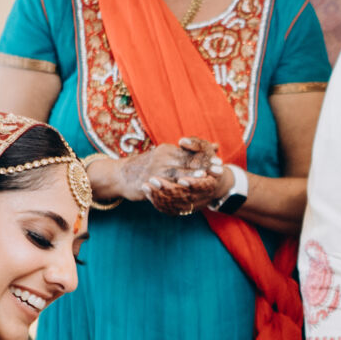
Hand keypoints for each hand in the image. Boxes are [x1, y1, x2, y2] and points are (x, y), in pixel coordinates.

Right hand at [98, 140, 224, 212]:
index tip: (219, 161)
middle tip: (219, 170)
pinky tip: (184, 194)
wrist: (120, 174)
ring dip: (190, 176)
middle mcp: (162, 158)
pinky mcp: (148, 183)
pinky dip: (174, 190)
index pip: (190, 152)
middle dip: (203, 166)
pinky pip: (162, 187)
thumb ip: (191, 152)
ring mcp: (154, 170)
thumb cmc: (149, 165)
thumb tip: (217, 145)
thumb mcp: (168, 155)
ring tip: (203, 178)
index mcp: (168, 150)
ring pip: (175, 173)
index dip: (205, 156)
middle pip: (186, 161)